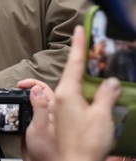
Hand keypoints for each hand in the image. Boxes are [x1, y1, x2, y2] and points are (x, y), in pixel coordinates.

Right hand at [16, 78, 56, 160]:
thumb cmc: (49, 152)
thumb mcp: (41, 126)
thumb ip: (39, 107)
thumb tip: (35, 88)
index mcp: (54, 110)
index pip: (44, 88)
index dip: (32, 83)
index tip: (20, 85)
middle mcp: (49, 113)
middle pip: (36, 94)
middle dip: (25, 89)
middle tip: (15, 90)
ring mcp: (41, 120)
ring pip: (30, 103)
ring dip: (21, 99)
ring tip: (13, 98)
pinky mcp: (33, 127)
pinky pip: (25, 114)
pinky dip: (18, 110)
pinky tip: (14, 112)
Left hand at [54, 25, 121, 160]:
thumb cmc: (87, 141)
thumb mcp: (101, 116)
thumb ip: (105, 95)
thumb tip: (110, 80)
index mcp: (67, 93)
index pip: (74, 64)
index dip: (78, 46)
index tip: (78, 29)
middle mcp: (61, 97)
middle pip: (72, 72)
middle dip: (81, 58)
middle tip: (86, 42)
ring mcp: (62, 107)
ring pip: (73, 85)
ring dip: (83, 74)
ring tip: (93, 64)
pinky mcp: (65, 117)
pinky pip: (75, 96)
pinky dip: (84, 89)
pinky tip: (93, 90)